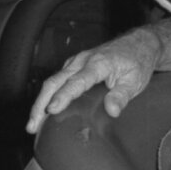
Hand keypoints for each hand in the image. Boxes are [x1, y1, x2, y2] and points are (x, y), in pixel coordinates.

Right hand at [26, 27, 159, 133]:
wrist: (138, 44)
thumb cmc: (137, 62)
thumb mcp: (136, 81)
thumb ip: (122, 95)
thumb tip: (112, 111)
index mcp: (98, 64)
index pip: (77, 82)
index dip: (63, 96)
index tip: (52, 110)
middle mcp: (82, 61)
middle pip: (54, 82)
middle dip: (40, 104)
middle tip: (31, 126)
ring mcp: (75, 63)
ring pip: (52, 81)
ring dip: (40, 102)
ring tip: (32, 125)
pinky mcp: (73, 66)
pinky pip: (56, 81)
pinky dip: (47, 96)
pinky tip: (43, 112)